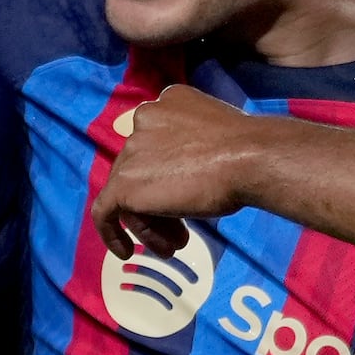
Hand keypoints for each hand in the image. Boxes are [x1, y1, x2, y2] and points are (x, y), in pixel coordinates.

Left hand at [93, 83, 274, 253]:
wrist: (250, 159)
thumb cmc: (247, 152)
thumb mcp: (218, 141)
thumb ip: (195, 150)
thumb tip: (191, 177)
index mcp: (168, 102)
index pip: (156, 144)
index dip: (168, 176)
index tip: (187, 199)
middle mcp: (144, 118)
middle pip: (141, 169)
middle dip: (160, 205)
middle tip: (183, 233)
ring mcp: (131, 150)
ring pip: (130, 192)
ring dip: (151, 223)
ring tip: (174, 246)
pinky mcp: (124, 182)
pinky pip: (105, 211)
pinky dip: (112, 233)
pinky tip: (126, 252)